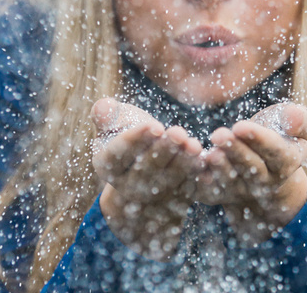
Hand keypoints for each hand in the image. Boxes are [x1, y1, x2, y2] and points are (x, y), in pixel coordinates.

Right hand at [91, 98, 203, 258]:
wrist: (142, 165)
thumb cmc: (127, 136)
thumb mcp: (112, 125)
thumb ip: (105, 115)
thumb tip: (103, 106)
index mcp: (108, 165)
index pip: (119, 154)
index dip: (138, 140)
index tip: (156, 126)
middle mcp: (127, 186)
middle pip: (146, 169)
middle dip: (164, 151)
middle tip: (178, 133)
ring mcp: (151, 197)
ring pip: (168, 181)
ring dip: (183, 163)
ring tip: (194, 145)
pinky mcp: (173, 200)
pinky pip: (185, 189)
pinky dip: (194, 175)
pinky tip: (202, 160)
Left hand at [197, 102, 306, 244]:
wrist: (266, 165)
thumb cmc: (281, 135)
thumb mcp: (298, 126)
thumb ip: (300, 119)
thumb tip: (294, 116)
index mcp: (286, 161)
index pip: (275, 151)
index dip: (258, 139)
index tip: (240, 126)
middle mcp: (267, 181)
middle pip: (252, 168)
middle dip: (235, 151)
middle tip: (218, 134)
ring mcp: (245, 191)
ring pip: (232, 183)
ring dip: (219, 169)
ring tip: (208, 153)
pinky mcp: (223, 195)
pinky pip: (212, 192)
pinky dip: (203, 181)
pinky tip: (194, 165)